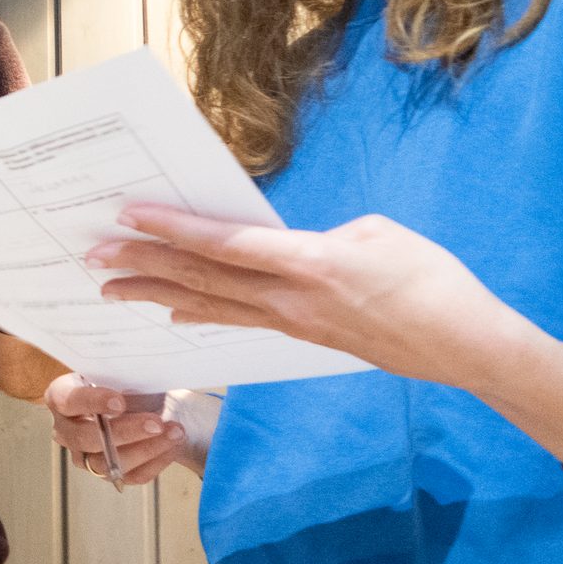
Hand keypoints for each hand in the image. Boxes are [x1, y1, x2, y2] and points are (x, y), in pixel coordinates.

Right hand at [44, 375, 188, 485]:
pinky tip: (171, 445)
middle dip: (125, 431)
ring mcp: (83, 455)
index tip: (120, 401)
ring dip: (145, 449)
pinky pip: (129, 475)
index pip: (68, 400)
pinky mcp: (106, 473)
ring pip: (106, 463)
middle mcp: (65, 429)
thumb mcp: (119, 370)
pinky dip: (154, 461)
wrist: (138, 400)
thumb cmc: (123, 380)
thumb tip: (142, 377)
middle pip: (85, 437)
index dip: (92, 402)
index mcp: (61, 396)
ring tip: (174, 433)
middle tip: (155, 423)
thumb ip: (122, 375)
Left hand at [87, 204, 516, 388]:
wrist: (468, 347)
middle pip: (202, 279)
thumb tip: (282, 245)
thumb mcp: (376, 233)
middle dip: (144, 265)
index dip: (172, 229)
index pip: (224, 244)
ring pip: (211, 306)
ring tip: (112, 287)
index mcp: (309, 263)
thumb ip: (317, 236)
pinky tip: (175, 314)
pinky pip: (239, 322)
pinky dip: (202, 314)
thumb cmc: (432, 280)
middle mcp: (289, 299)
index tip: (128, 216)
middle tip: (94, 256)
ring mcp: (293, 322)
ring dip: (158, 294)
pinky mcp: (302, 336)